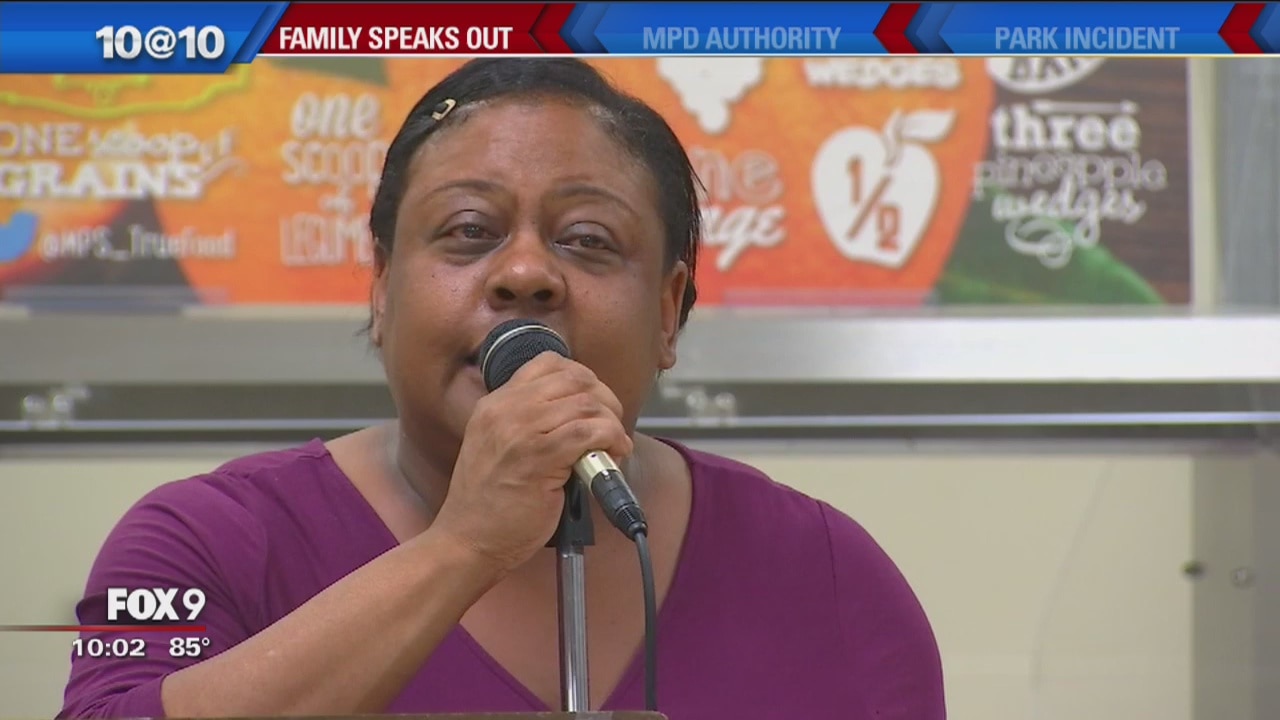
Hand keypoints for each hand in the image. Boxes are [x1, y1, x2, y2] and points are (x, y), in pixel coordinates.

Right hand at [431, 352, 632, 573]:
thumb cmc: (487, 504)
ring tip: (613, 445)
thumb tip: (578, 414)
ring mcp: (521, 431)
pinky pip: (589, 431)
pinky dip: (611, 439)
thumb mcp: (497, 445)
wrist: (468, 539)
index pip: (548, 363)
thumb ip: (528, 423)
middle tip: (611, 424)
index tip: (594, 402)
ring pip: (586, 403)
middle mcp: (506, 409)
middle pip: (574, 378)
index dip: (582, 378)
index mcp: (495, 404)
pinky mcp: (540, 457)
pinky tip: (612, 455)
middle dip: (604, 398)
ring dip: (611, 422)